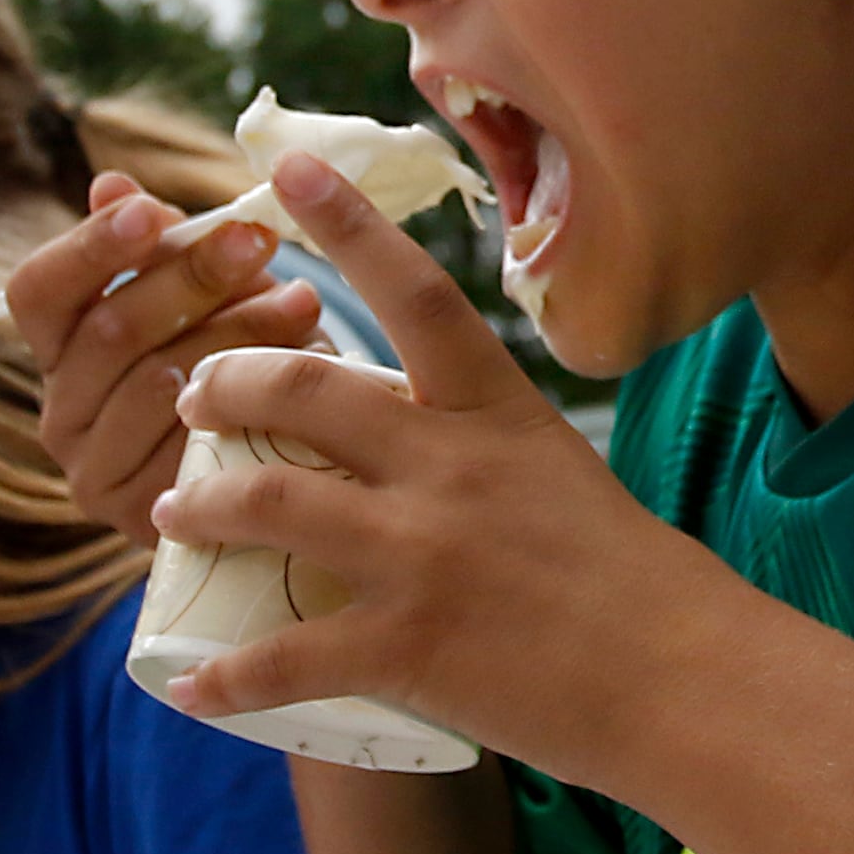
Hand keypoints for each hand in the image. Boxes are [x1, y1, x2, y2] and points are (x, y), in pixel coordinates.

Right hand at [11, 171, 330, 547]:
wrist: (274, 468)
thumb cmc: (232, 354)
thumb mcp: (196, 294)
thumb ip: (153, 247)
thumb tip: (111, 185)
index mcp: (56, 347)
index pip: (37, 290)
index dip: (90, 246)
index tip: (154, 210)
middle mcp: (59, 414)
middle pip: (109, 331)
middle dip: (191, 277)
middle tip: (258, 240)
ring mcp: (96, 475)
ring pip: (161, 385)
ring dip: (237, 336)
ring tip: (302, 302)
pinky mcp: (147, 520)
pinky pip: (201, 447)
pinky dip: (257, 402)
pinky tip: (305, 375)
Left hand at [153, 154, 749, 786]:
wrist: (683, 675)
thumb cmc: (631, 576)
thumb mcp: (555, 469)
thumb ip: (476, 443)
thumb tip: (401, 440)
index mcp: (494, 410)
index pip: (412, 291)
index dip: (345, 223)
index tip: (286, 166)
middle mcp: (449, 467)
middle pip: (299, 389)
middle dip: (223, 382)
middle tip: (191, 394)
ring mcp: (422, 555)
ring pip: (264, 505)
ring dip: (197, 506)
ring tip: (170, 510)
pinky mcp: (406, 646)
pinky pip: (283, 655)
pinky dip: (224, 676)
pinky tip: (190, 687)